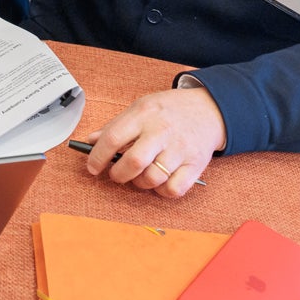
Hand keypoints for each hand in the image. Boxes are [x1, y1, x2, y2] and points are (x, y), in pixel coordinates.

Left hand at [79, 88, 226, 196]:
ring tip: (139, 176)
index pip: (113, 138)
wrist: (209, 109)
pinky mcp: (195, 165)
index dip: (98, 157)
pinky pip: (174, 189)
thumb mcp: (140, 108)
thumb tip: (91, 141)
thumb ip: (115, 125)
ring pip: (153, 178)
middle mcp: (162, 132)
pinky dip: (162, 191)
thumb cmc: (169, 110)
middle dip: (118, 174)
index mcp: (144, 115)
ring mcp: (180, 149)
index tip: (92, 167)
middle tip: (116, 174)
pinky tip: (159, 181)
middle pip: (134, 162)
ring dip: (140, 183)